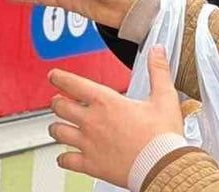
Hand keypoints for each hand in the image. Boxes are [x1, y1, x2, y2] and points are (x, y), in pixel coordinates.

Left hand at [48, 47, 183, 186]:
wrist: (162, 167)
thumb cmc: (162, 136)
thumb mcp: (164, 98)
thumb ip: (158, 72)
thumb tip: (157, 51)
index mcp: (107, 102)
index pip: (74, 84)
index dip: (60, 78)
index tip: (54, 75)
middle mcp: (92, 121)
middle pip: (60, 107)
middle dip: (57, 102)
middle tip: (58, 101)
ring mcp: (88, 143)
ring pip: (58, 132)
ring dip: (57, 128)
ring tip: (58, 126)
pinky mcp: (90, 164)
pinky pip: (66, 160)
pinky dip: (64, 158)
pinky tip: (65, 157)